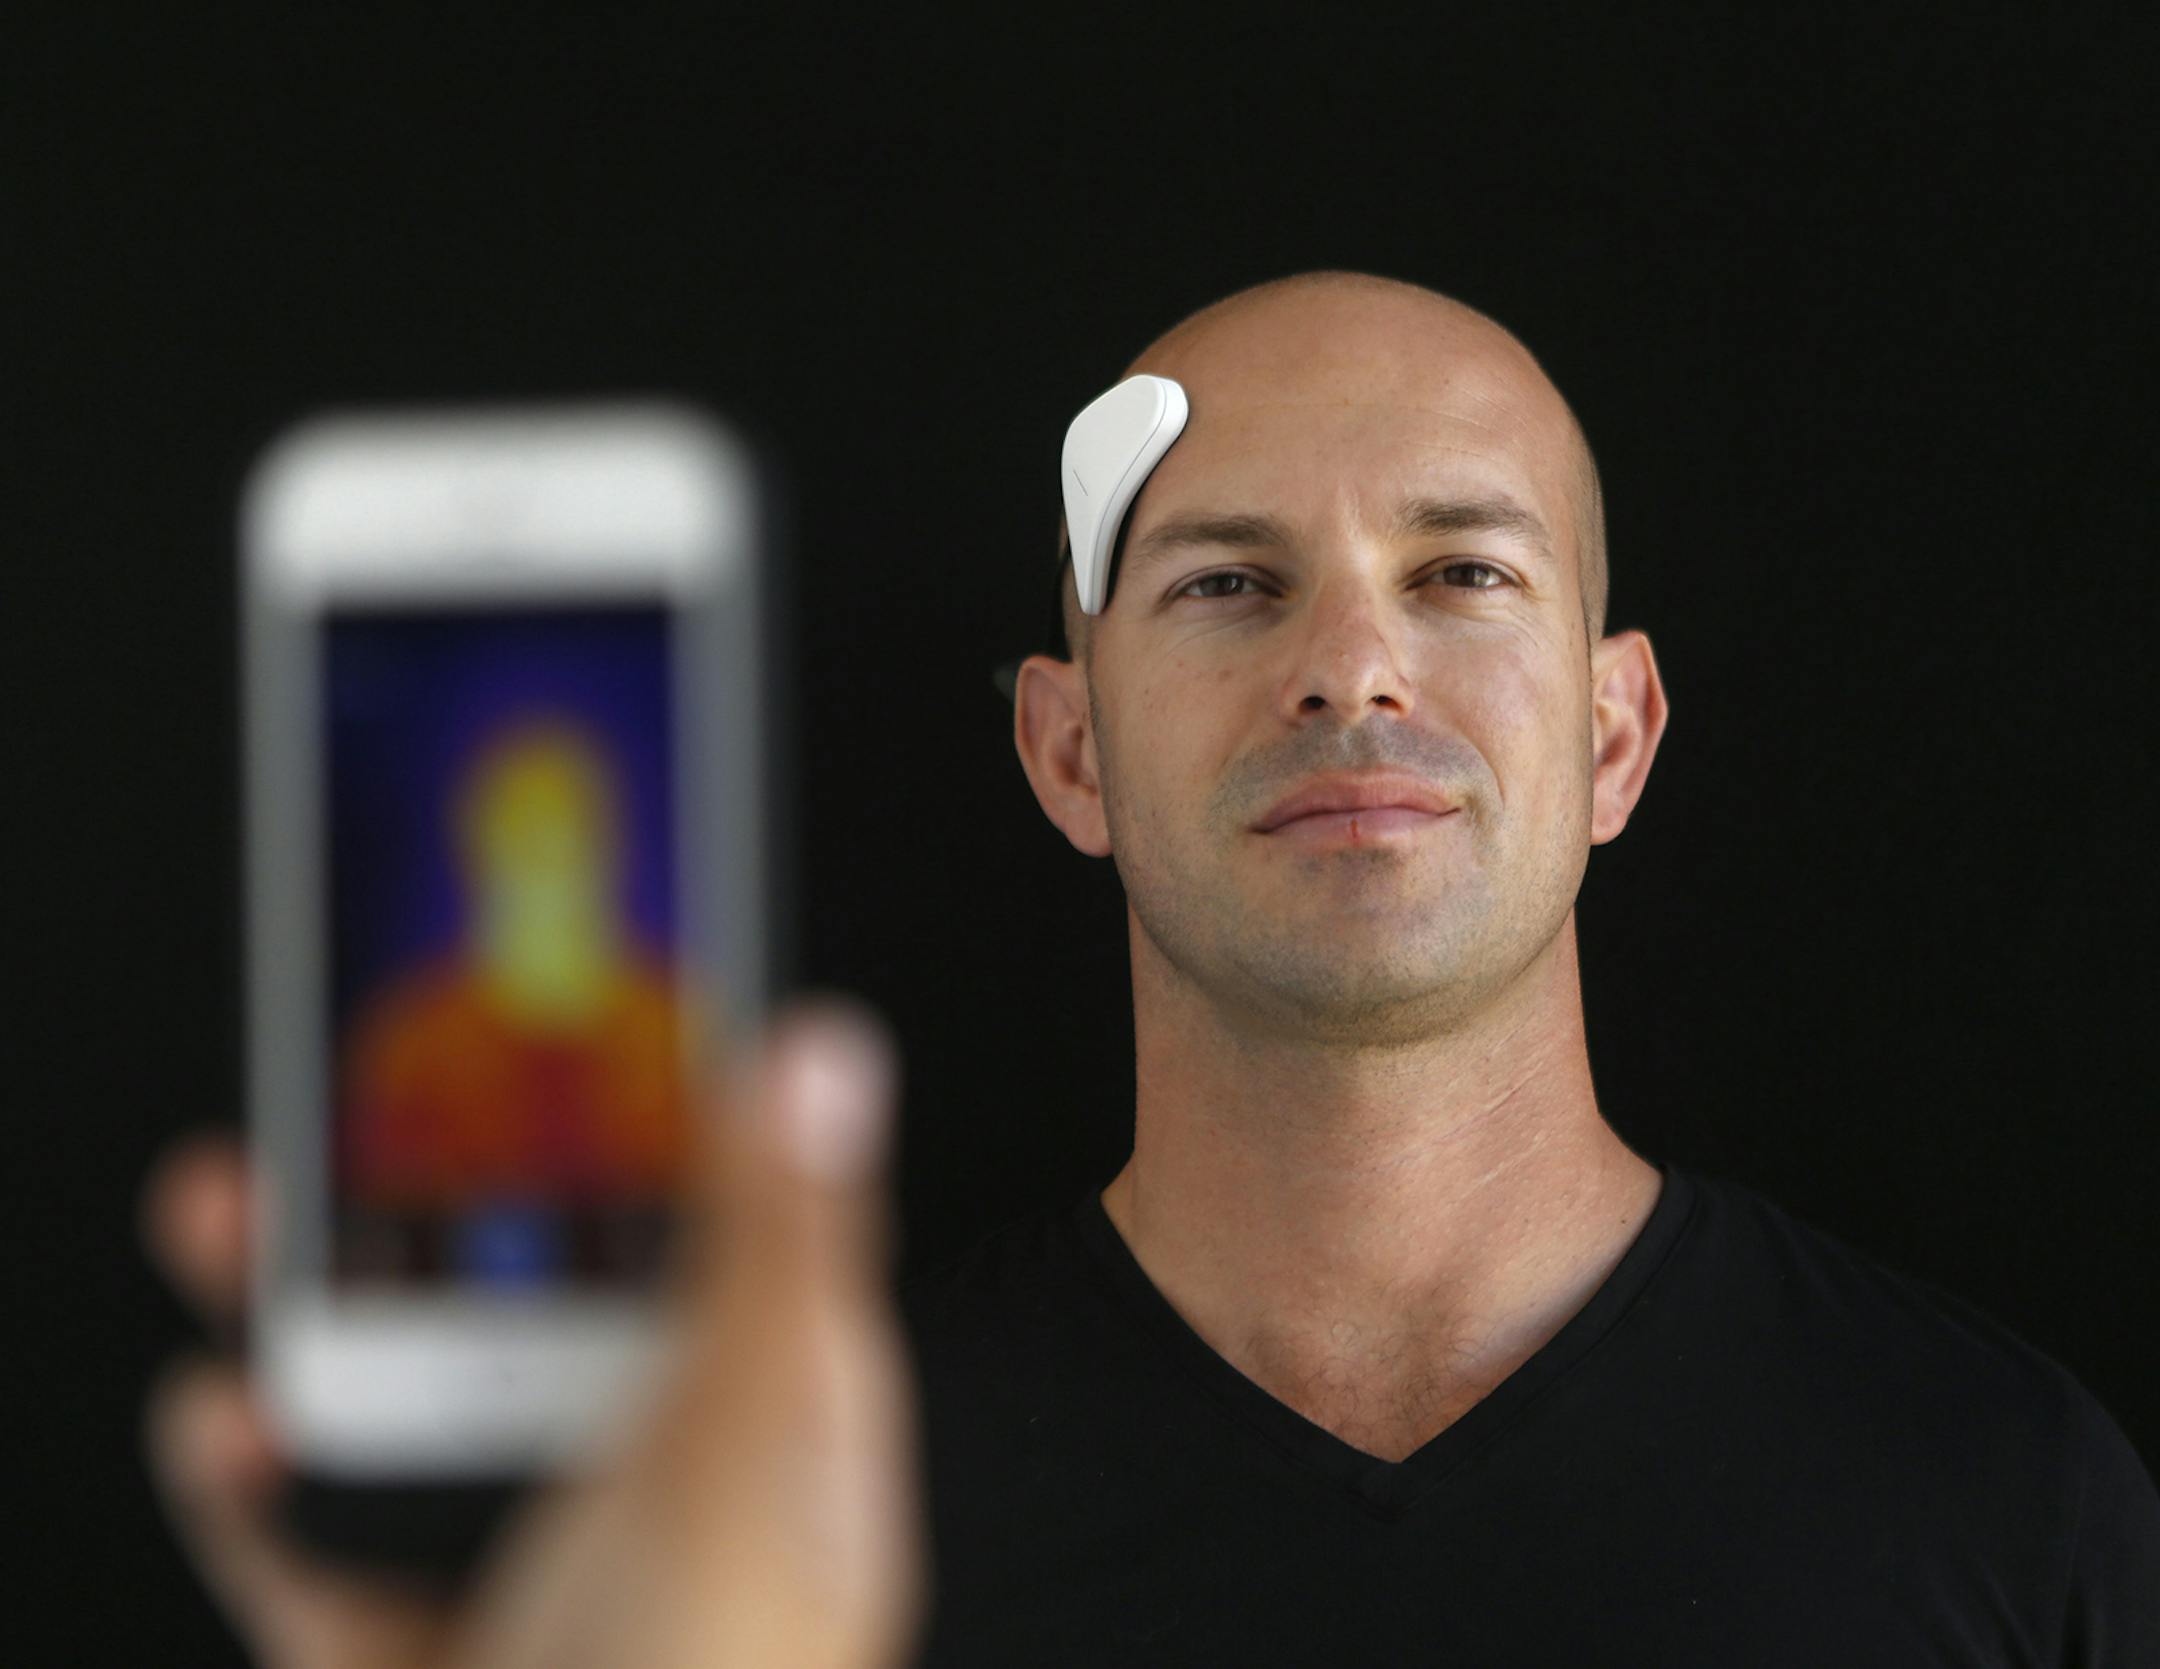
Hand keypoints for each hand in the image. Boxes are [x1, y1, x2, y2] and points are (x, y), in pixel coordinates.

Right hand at [141, 996, 928, 1667]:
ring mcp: (533, 1561)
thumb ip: (780, 1248)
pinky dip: (261, 1486)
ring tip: (232, 1205)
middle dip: (418, 1191)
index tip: (542, 1007)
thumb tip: (822, 1045)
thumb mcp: (758, 1447)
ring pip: (408, 1397)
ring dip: (307, 1307)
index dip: (628, 1111)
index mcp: (766, 1407)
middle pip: (525, 1289)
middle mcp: (653, 1469)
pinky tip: (221, 1418)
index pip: (703, 1213)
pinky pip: (322, 1547)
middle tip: (333, 1090)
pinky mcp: (419, 1647)